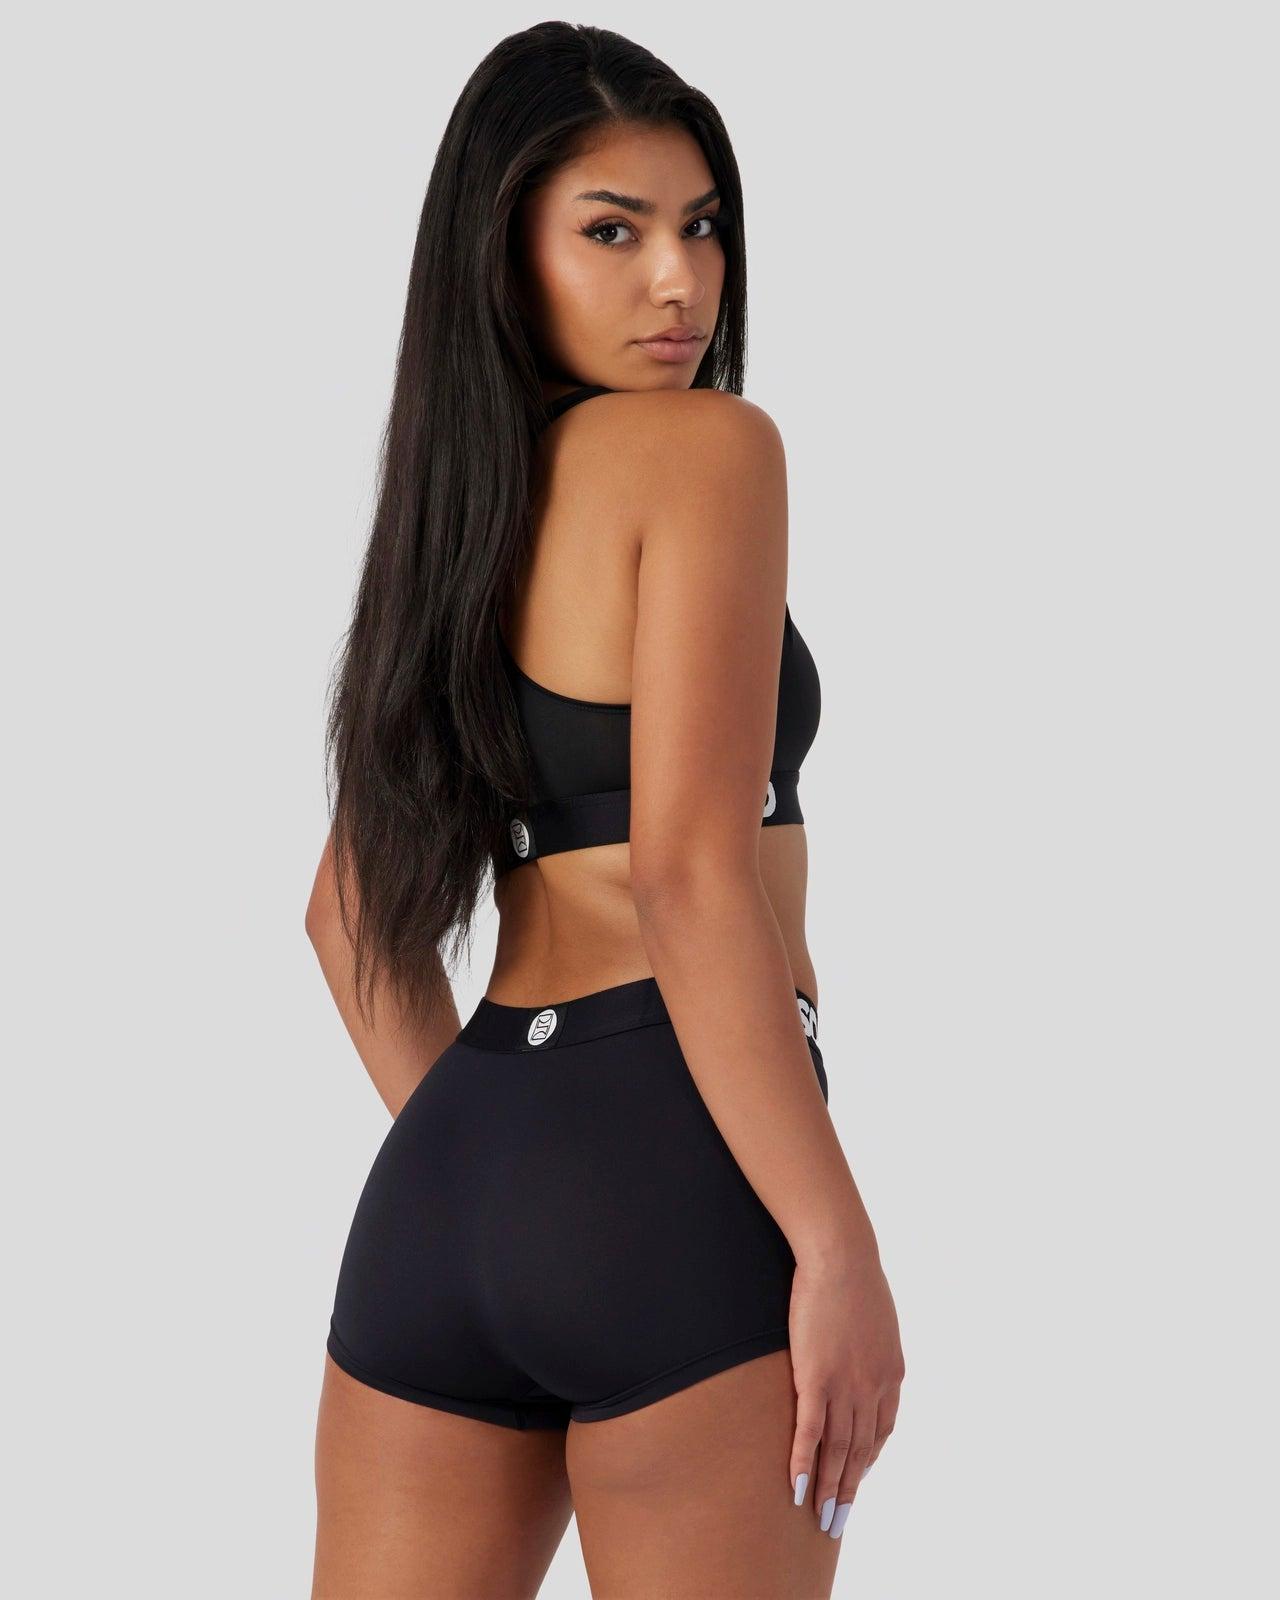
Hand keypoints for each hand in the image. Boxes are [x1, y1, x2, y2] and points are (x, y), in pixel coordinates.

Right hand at [787, 1246, 904, 1537]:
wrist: (841, 1256)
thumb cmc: (855, 1275)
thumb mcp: (877, 1316)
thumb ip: (872, 1342)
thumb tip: (864, 1345)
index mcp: (891, 1373)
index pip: (881, 1430)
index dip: (867, 1459)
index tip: (856, 1477)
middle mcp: (873, 1387)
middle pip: (860, 1450)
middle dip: (849, 1489)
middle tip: (838, 1521)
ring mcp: (845, 1385)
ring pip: (837, 1450)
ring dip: (829, 1488)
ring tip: (821, 1518)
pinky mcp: (815, 1378)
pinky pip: (810, 1432)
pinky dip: (804, 1464)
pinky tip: (798, 1488)